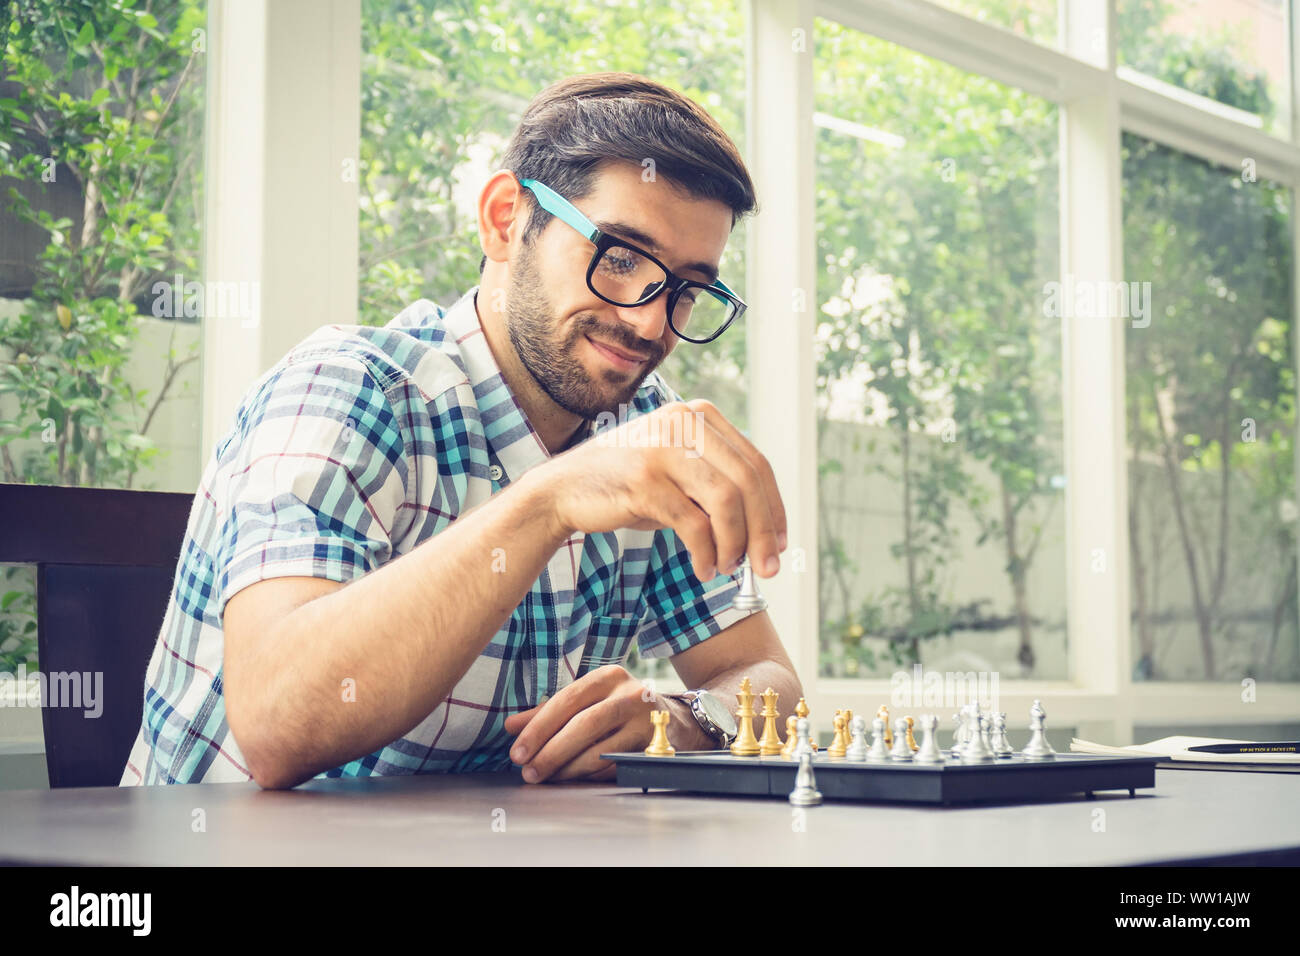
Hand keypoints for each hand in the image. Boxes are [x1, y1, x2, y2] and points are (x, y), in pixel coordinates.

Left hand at [503, 665, 656, 782]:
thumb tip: (511, 726)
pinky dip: (590, 774)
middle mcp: (629, 694)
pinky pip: (615, 765)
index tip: (517, 751)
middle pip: (584, 724)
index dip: (538, 728)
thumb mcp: (588, 700)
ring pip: (600, 748)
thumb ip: (549, 711)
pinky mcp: (654, 746)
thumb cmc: (620, 708)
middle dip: (551, 751)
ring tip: (547, 777)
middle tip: (529, 771)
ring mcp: (646, 721)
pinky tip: (573, 778)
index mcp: (607, 677)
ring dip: (568, 768)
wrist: (675, 720)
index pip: (566, 700)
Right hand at [537, 399, 786, 584]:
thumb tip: (767, 530)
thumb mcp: (679, 473)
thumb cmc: (629, 486)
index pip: (755, 464)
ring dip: (735, 544)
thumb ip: (717, 484)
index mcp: (698, 415)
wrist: (565, 489)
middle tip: (766, 569)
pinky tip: (704, 569)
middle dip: (762, 532)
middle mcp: (683, 422)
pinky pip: (693, 523)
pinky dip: (706, 552)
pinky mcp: (643, 479)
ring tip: (727, 568)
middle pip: (746, 482)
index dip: (774, 508)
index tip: (779, 544)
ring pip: (725, 501)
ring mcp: (662, 448)